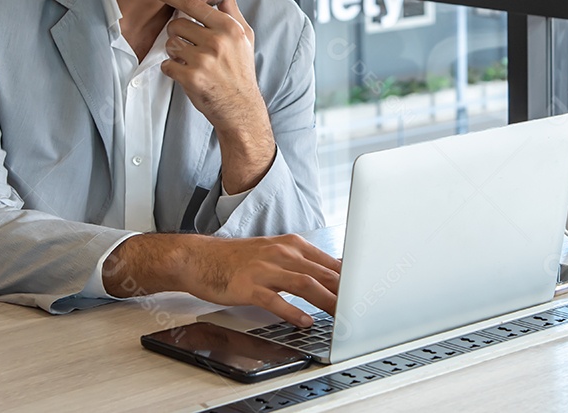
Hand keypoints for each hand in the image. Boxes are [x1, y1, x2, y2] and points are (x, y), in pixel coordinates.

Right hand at [104, 233, 340, 326]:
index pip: (329, 262)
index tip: (367, 292)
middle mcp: (281, 253)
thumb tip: (333, 276)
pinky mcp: (249, 285)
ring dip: (327, 301)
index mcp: (291, 246)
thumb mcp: (274, 254)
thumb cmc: (238, 260)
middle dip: (346, 292)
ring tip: (342, 316)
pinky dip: (292, 311)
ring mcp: (265, 268)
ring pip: (304, 284)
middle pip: (322, 273)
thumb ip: (302, 264)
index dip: (351, 279)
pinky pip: (275, 299)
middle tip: (363, 308)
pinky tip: (304, 322)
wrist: (200, 258)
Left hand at [149, 0, 274, 192]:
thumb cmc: (240, 70)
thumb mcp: (244, 35)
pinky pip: (167, 64)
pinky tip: (188, 75)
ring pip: (170, 44)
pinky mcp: (191, 77)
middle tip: (192, 47)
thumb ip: (231, 8)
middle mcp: (216, 41)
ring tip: (192, 62)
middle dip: (178, 35)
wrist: (241, 107)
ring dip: (176, 53)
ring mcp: (203, 60)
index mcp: (229, 27)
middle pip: (176, 25)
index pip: (193, 4)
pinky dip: (173, 70)